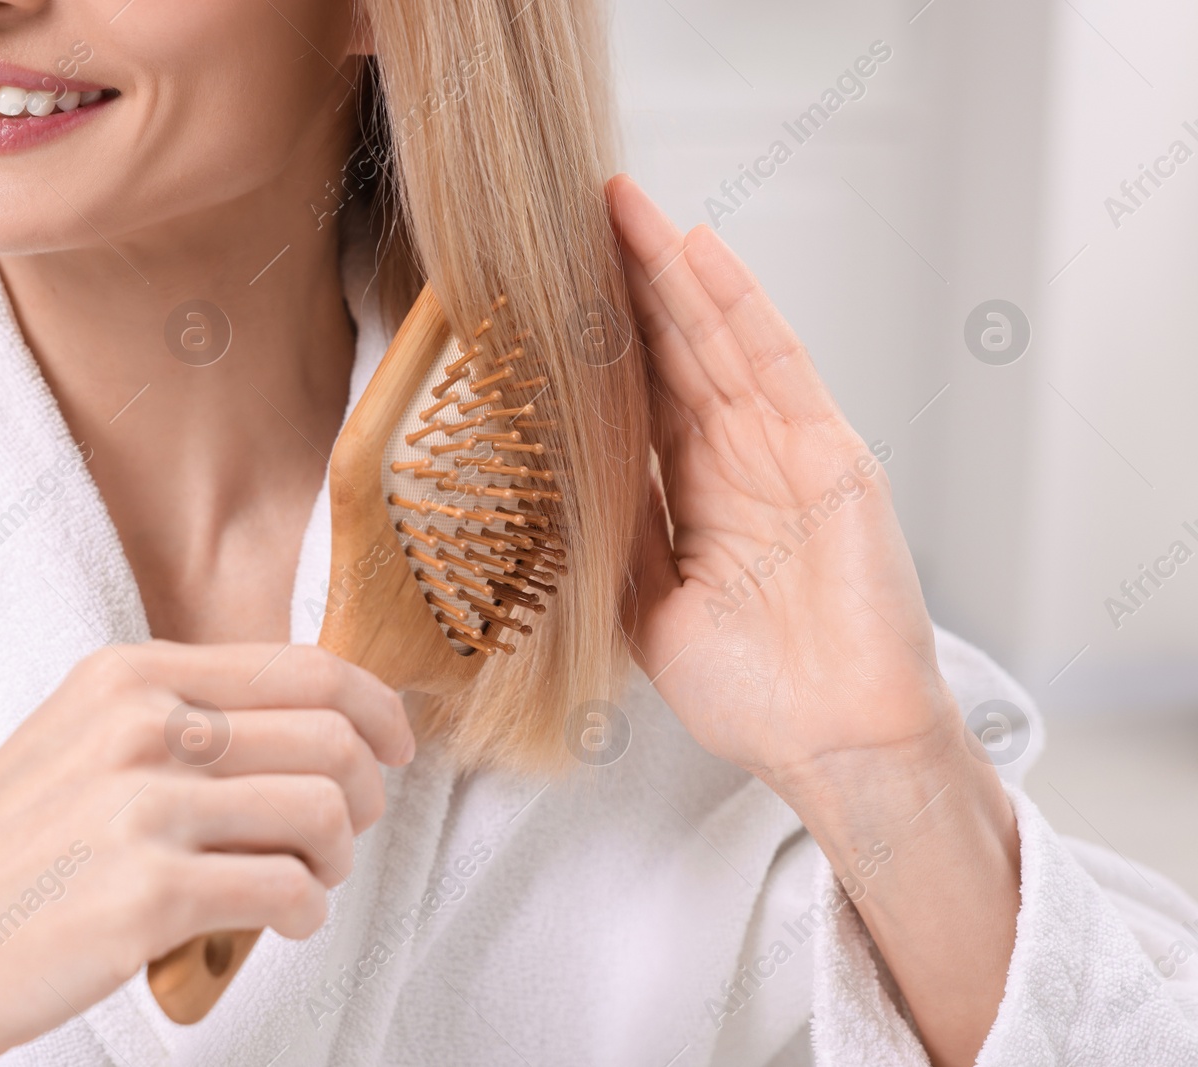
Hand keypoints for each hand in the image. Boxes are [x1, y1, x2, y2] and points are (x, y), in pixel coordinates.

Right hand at [0, 641, 412, 1066]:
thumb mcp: (82, 738)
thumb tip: (317, 722)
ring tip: (305, 880)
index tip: (394, 745)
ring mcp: (141, 809)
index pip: (305, 668)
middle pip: (333, 739)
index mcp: (129, 676)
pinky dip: (306, 912)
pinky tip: (281, 920)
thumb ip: (186, 716)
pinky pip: (289, 892)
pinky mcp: (145, 896)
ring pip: (325, 812)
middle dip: (366, 793)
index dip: (376, 709)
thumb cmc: (5, 851)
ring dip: (337, 859)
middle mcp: (140, 727)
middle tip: (344, 832)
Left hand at [606, 173, 961, 790]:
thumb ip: (611, 538)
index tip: (542, 288)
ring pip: (717, 342)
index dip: (596, 342)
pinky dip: (739, 307)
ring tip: (621, 208)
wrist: (830, 744)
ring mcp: (786, 451)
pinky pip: (778, 366)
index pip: (637, 398)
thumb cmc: (751, 694)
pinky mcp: (831, 454)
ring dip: (669, 273)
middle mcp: (738, 461)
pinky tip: (698, 254)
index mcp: (695, 497)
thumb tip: (551, 480)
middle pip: (673, 353)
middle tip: (573, 212)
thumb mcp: (645, 610)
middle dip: (626, 284)